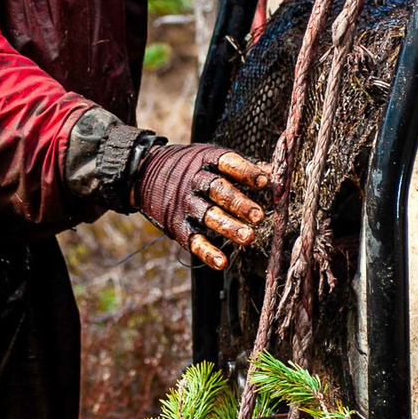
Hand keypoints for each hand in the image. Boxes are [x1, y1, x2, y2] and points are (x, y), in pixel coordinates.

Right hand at [134, 142, 278, 271]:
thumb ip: (241, 166)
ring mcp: (185, 204)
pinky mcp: (177, 224)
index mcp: (206, 161)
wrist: (143, 173)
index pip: (227, 163)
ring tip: (248, 237)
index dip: (245, 172)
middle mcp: (195, 181)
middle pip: (219, 191)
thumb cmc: (189, 166)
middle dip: (239, 203)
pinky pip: (193, 239)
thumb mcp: (210, 156)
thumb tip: (274, 172)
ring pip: (207, 215)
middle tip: (259, 216)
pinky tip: (222, 262)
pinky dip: (207, 251)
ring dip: (228, 227)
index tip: (264, 182)